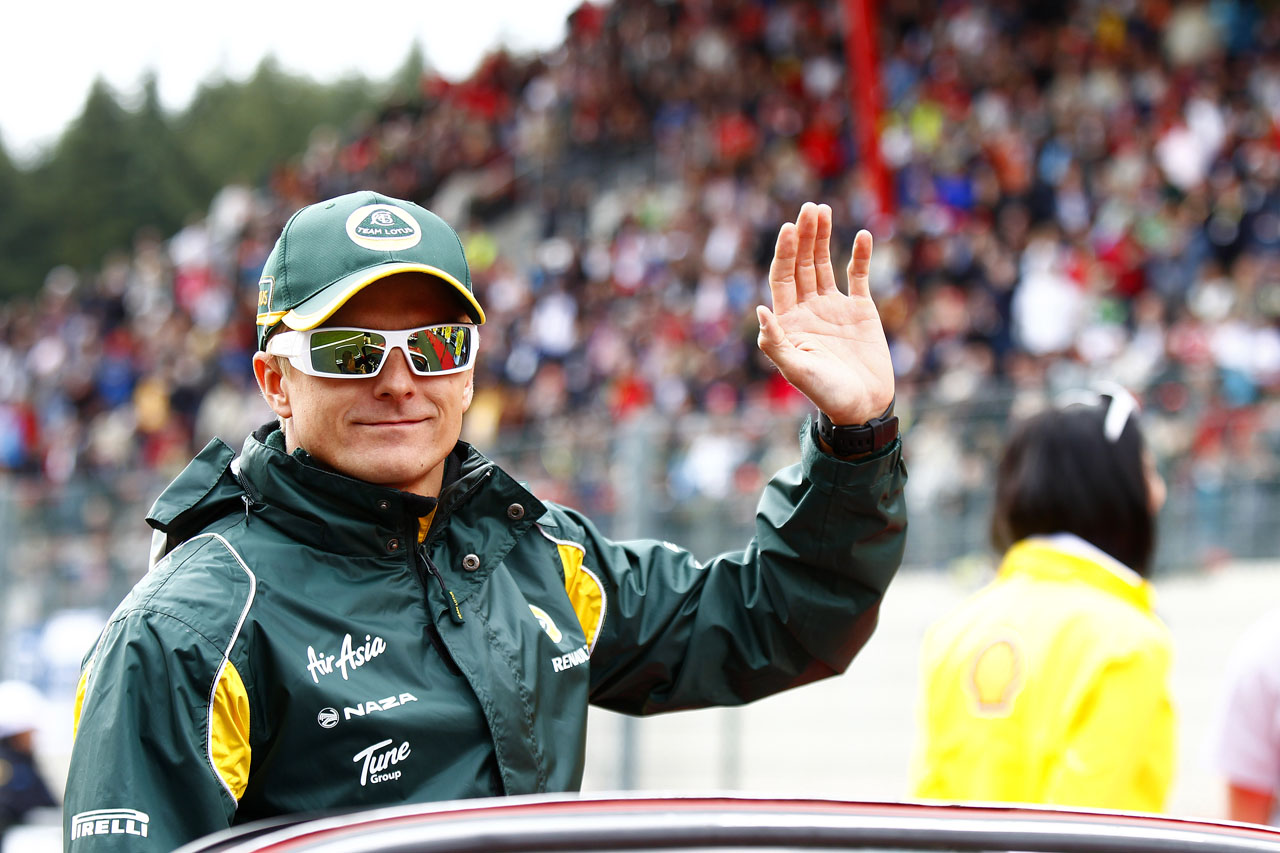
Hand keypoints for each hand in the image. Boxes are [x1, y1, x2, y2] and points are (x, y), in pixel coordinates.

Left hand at [757, 202, 894, 425]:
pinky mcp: (860, 309)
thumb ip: (776, 343)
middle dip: (804, 236)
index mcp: (789, 320)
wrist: (863, 407)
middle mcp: (808, 308)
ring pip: (824, 264)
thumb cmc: (826, 393)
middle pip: (802, 264)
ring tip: (823, 210)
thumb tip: (760, 310)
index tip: (789, 228)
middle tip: (809, 209)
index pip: (782, 277)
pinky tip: (863, 235)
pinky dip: (860, 256)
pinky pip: (858, 276)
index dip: (784, 252)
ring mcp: (834, 307)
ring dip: (824, 238)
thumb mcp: (796, 370)